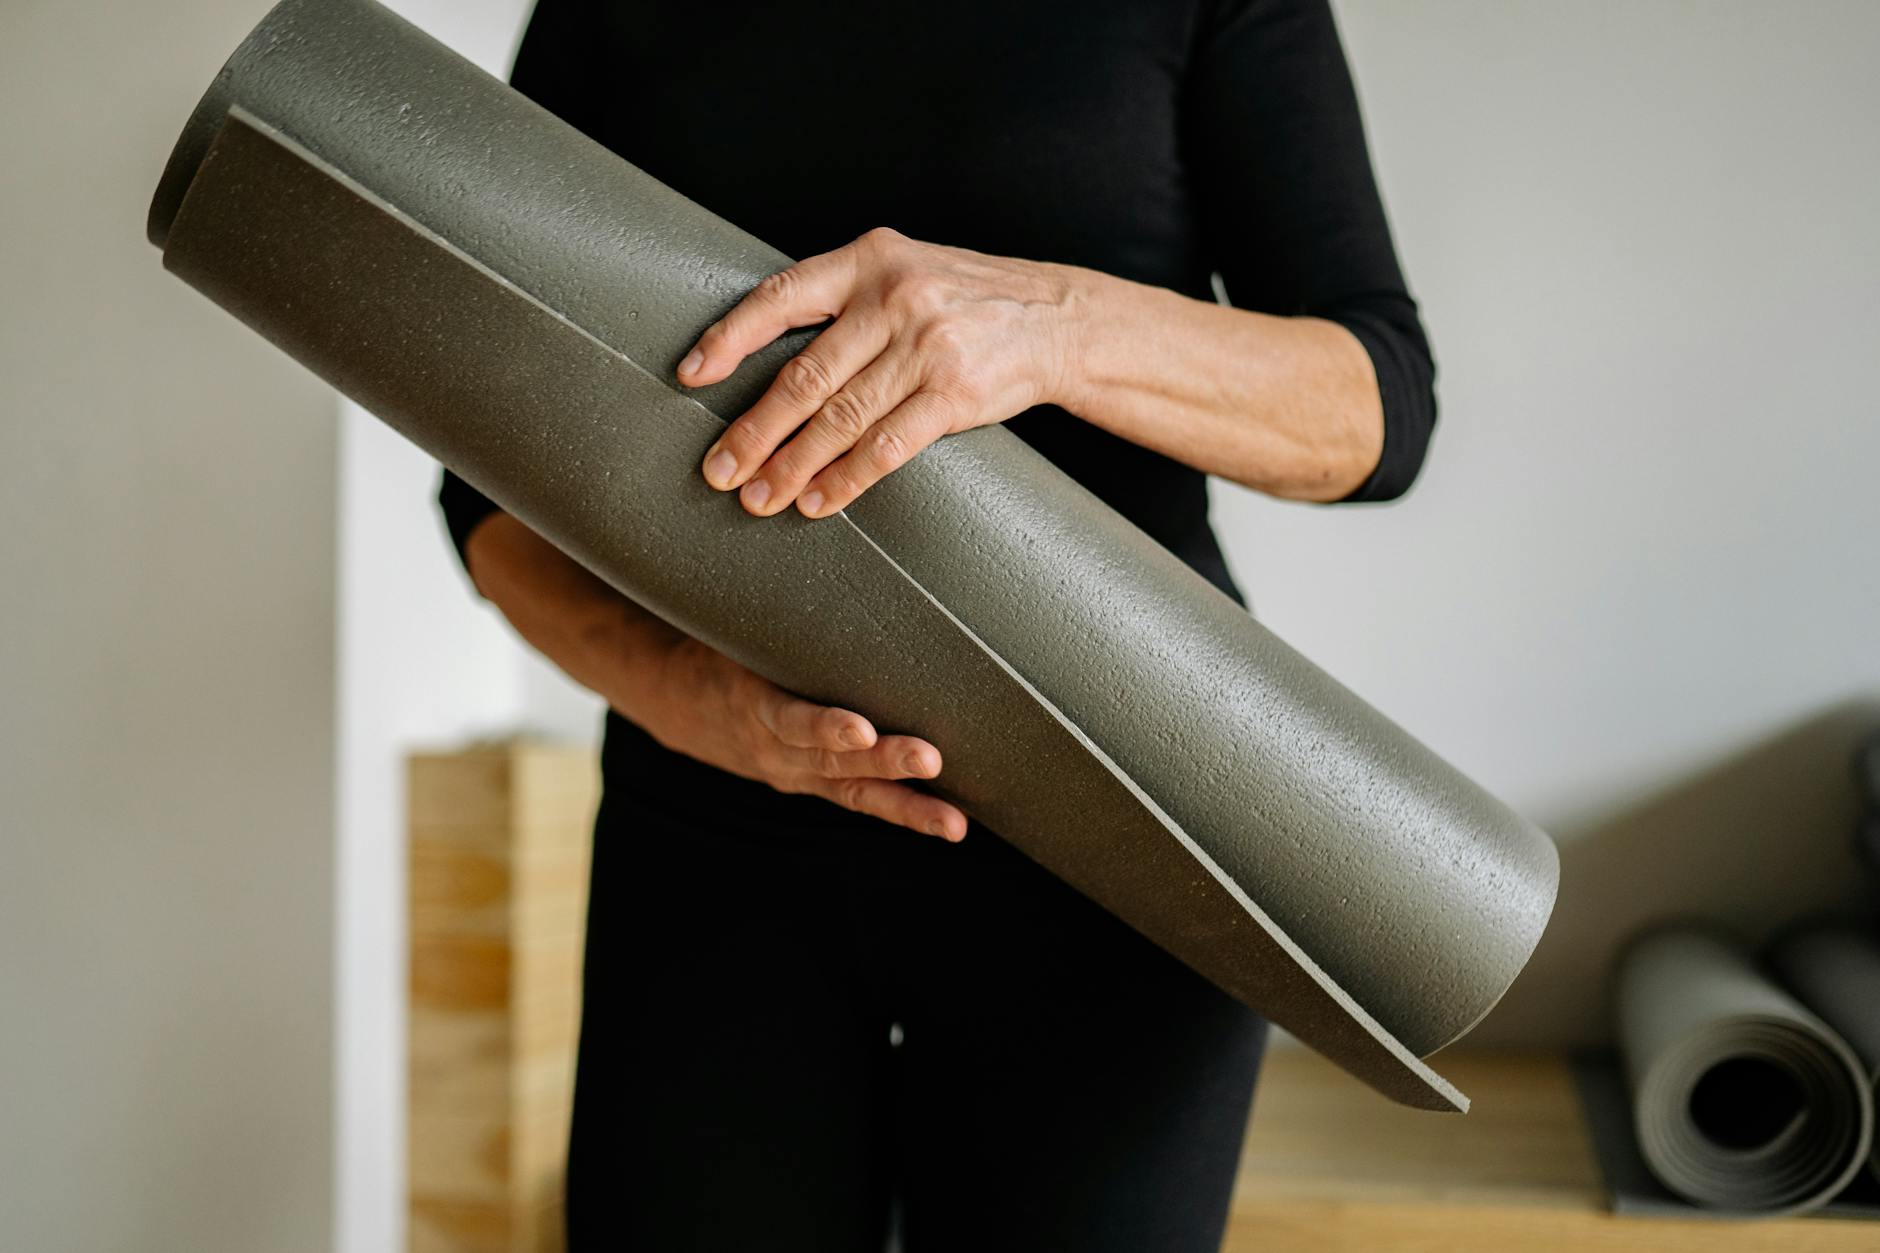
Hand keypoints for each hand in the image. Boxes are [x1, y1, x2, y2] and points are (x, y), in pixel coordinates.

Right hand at [642, 634, 969, 840]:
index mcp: (752, 705)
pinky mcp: (815, 783)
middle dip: (884, 761)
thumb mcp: (733, 629)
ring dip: (907, 807)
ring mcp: (797, 773)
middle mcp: (777, 749)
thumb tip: (817, 548)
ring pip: (855, 792)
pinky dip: (904, 812)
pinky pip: (860, 800)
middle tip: (928, 759)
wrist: (675, 701)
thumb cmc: (718, 650)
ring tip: (952, 823)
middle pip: (834, 760)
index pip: (790, 720)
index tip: (861, 728)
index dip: (823, 726)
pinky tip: (949, 823)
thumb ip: (775, 615)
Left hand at [679, 226, 1080, 516]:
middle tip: (719, 470)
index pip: (781, 297)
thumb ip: (845, 299)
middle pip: (805, 373)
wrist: (1056, 319)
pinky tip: (819, 501)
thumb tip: (764, 355)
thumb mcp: (904, 272)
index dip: (730, 337)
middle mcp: (893, 298)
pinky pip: (887, 445)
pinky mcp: (955, 393)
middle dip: (755, 430)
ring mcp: (927, 346)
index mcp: (868, 261)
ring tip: (760, 498)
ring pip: (840, 417)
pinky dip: (847, 479)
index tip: (691, 376)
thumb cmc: (966, 300)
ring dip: (792, 465)